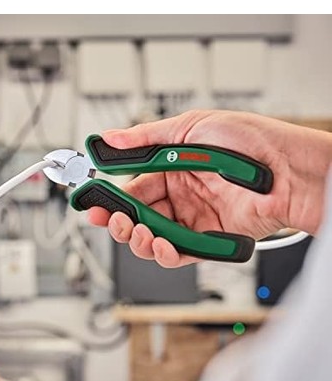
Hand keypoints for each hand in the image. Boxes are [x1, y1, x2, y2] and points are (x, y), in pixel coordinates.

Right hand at [89, 110, 331, 267]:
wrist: (286, 170)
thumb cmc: (249, 141)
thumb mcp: (191, 126)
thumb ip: (146, 137)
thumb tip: (110, 138)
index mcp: (172, 168)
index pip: (133, 186)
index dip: (111, 195)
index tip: (93, 201)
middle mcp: (181, 195)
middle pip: (139, 215)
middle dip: (119, 221)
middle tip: (109, 219)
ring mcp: (194, 219)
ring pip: (153, 238)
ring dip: (138, 239)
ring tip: (136, 230)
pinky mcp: (209, 240)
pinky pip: (178, 253)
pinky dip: (164, 253)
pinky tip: (159, 244)